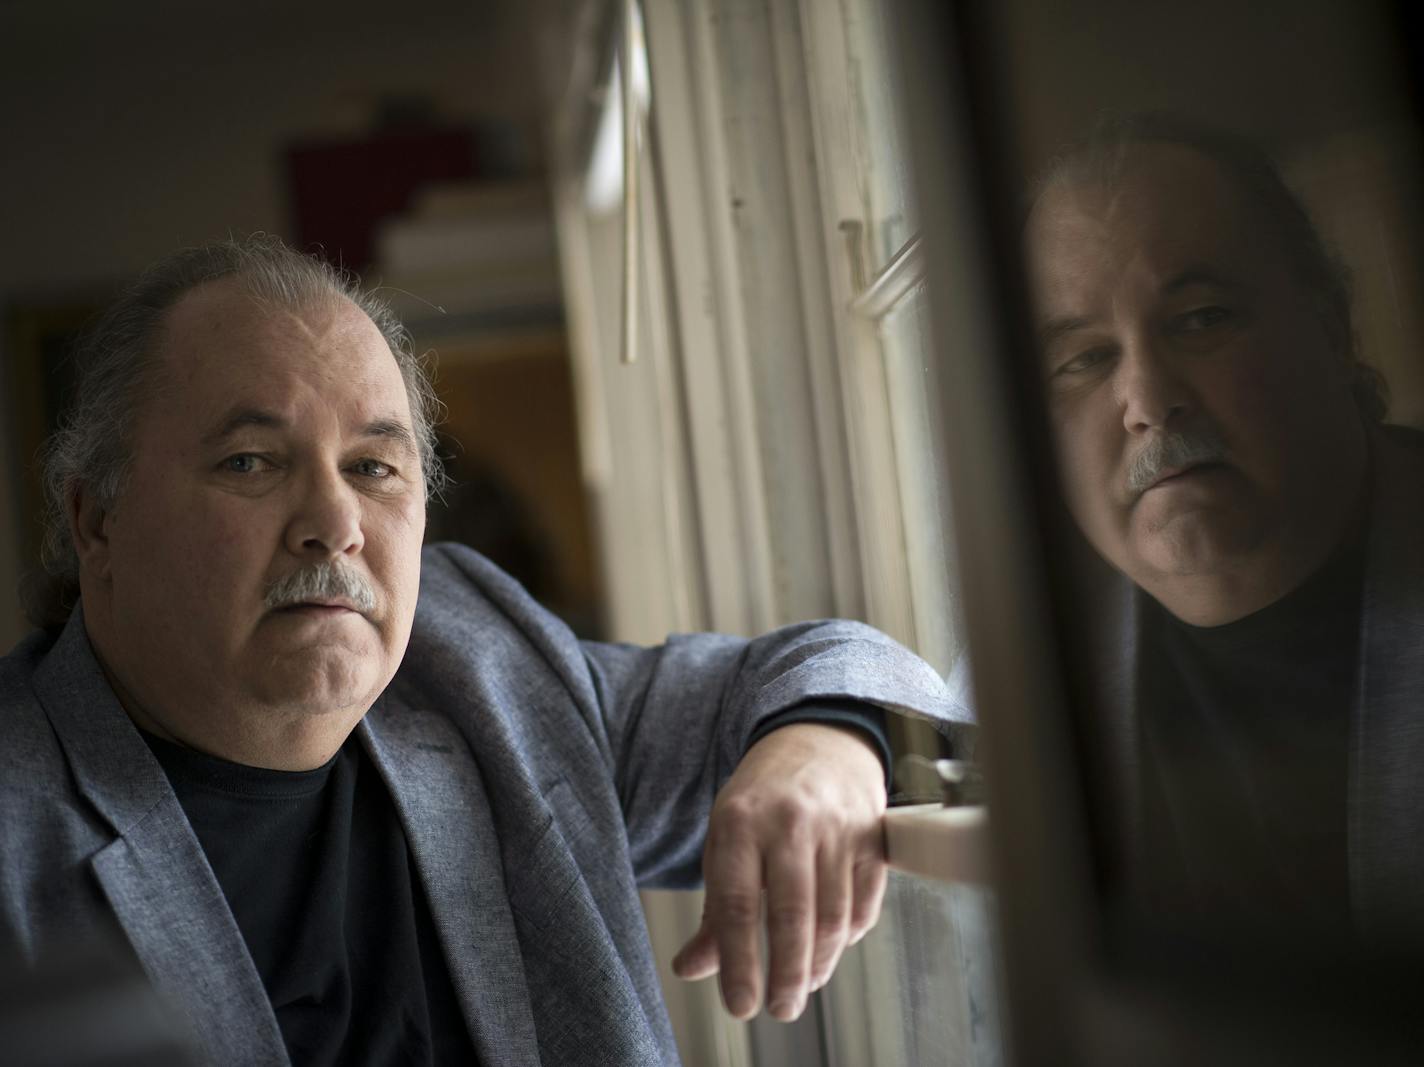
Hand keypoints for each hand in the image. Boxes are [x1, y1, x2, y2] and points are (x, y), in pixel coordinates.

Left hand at [670, 722, 887, 1020]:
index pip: (737, 904)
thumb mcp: (725, 841)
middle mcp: (790, 821)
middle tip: (780, 1008)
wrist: (817, 742)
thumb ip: (713, 910)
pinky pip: (865, 902)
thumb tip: (691, 969)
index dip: (739, 962)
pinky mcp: (873, 834)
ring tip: (803, 985)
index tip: (741, 1005)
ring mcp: (837, 825)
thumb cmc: (762, 801)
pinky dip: (850, 934)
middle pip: (792, 915)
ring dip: (819, 962)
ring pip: (833, 915)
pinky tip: (833, 945)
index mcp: (739, 821)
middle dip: (786, 974)